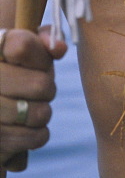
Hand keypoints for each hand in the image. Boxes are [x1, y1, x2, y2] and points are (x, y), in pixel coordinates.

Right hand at [0, 26, 66, 177]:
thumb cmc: (13, 75)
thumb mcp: (25, 51)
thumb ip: (42, 39)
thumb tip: (58, 48)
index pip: (23, 45)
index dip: (40, 58)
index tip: (37, 64)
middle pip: (40, 84)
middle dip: (47, 89)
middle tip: (38, 91)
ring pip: (39, 114)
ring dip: (42, 113)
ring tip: (30, 110)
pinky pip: (34, 138)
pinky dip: (37, 135)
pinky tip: (24, 129)